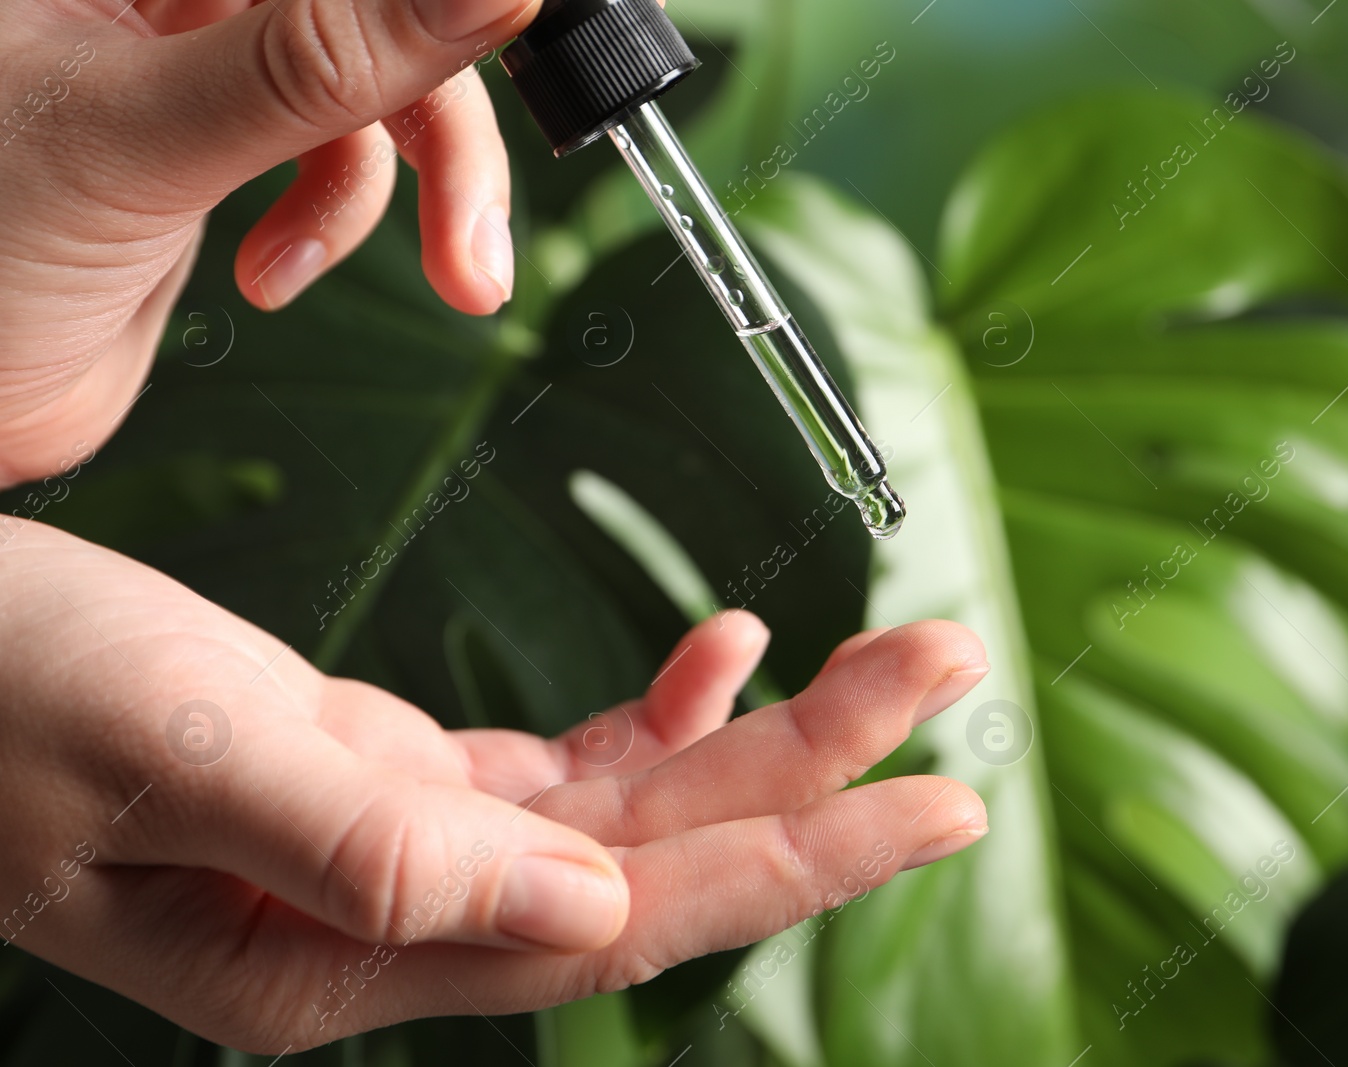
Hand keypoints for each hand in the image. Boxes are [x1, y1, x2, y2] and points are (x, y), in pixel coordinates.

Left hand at [0, 0, 549, 486]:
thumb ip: (322, 57)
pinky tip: (275, 272)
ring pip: (375, 85)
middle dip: (449, 127)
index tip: (520, 42)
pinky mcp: (219, 130)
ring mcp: (199, 50)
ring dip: (424, 192)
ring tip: (447, 280)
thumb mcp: (141, 135)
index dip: (437, 9)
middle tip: (483, 228)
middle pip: (375, 16)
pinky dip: (337, 223)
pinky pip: (335, 153)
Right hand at [0, 520, 989, 1051]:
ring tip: (883, 657)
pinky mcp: (395, 775)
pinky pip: (562, 759)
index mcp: (349, 950)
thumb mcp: (176, 756)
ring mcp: (409, 847)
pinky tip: (717, 656)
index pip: (624, 918)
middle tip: (949, 683)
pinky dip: (650, 705)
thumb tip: (578, 917)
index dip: (790, 857)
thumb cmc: (5, 697)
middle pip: (659, 855)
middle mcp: (403, 917)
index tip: (933, 803)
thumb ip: (370, 848)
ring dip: (755, 726)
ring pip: (629, 800)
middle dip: (815, 770)